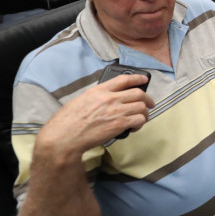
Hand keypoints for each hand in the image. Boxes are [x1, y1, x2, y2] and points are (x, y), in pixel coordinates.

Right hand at [38, 74, 154, 153]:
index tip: (144, 80)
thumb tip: (106, 99)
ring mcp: (116, 110)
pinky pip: (139, 120)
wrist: (65, 137)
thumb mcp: (80, 100)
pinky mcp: (120, 123)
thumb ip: (96, 97)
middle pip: (138, 93)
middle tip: (150, 104)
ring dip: (144, 113)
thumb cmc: (67, 122)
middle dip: (148, 99)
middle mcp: (110, 98)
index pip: (124, 80)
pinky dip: (140, 123)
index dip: (137, 78)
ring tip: (141, 118)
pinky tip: (134, 127)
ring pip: (142, 107)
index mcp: (99, 90)